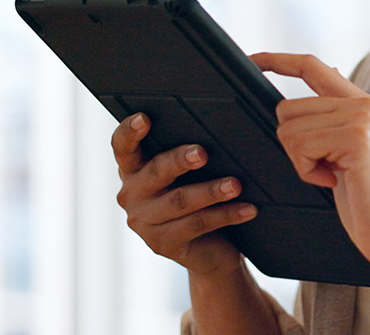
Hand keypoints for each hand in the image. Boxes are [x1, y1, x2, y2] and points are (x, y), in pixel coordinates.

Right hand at [111, 113, 258, 275]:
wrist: (208, 251)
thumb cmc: (198, 200)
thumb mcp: (188, 176)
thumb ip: (188, 156)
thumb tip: (215, 134)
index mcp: (133, 170)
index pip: (122, 147)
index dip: (130, 132)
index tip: (144, 118)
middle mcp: (131, 195)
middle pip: (156, 172)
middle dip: (179, 160)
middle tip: (202, 153)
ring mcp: (144, 223)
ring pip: (180, 201)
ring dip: (211, 191)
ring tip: (236, 184)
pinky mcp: (163, 244)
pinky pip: (198, 224)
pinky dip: (226, 214)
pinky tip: (247, 209)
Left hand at [250, 52, 369, 270]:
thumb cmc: (366, 201)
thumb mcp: (345, 153)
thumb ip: (331, 119)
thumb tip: (317, 85)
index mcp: (361, 104)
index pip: (312, 66)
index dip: (278, 60)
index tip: (253, 60)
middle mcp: (363, 104)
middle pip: (287, 108)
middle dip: (293, 146)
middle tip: (324, 169)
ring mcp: (362, 118)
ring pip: (289, 128)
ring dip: (300, 161)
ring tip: (332, 176)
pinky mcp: (356, 138)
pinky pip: (300, 146)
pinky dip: (307, 171)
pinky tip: (333, 182)